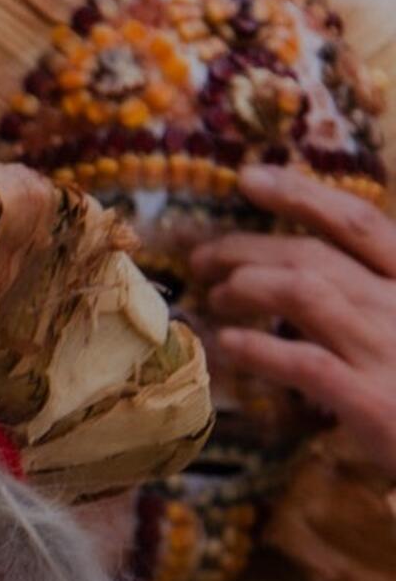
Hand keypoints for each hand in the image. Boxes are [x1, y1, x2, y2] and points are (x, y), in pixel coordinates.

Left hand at [189, 165, 395, 475]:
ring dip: (247, 287)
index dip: (301, 194)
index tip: (249, 180)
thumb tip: (303, 266)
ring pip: (306, 293)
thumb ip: (370, 292)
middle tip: (203, 258)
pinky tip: (226, 344)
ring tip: (214, 297)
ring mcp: (389, 350)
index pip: (358, 222)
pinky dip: (258, 349)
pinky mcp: (372, 401)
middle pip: (315, 255)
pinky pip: (305, 363)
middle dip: (247, 248)